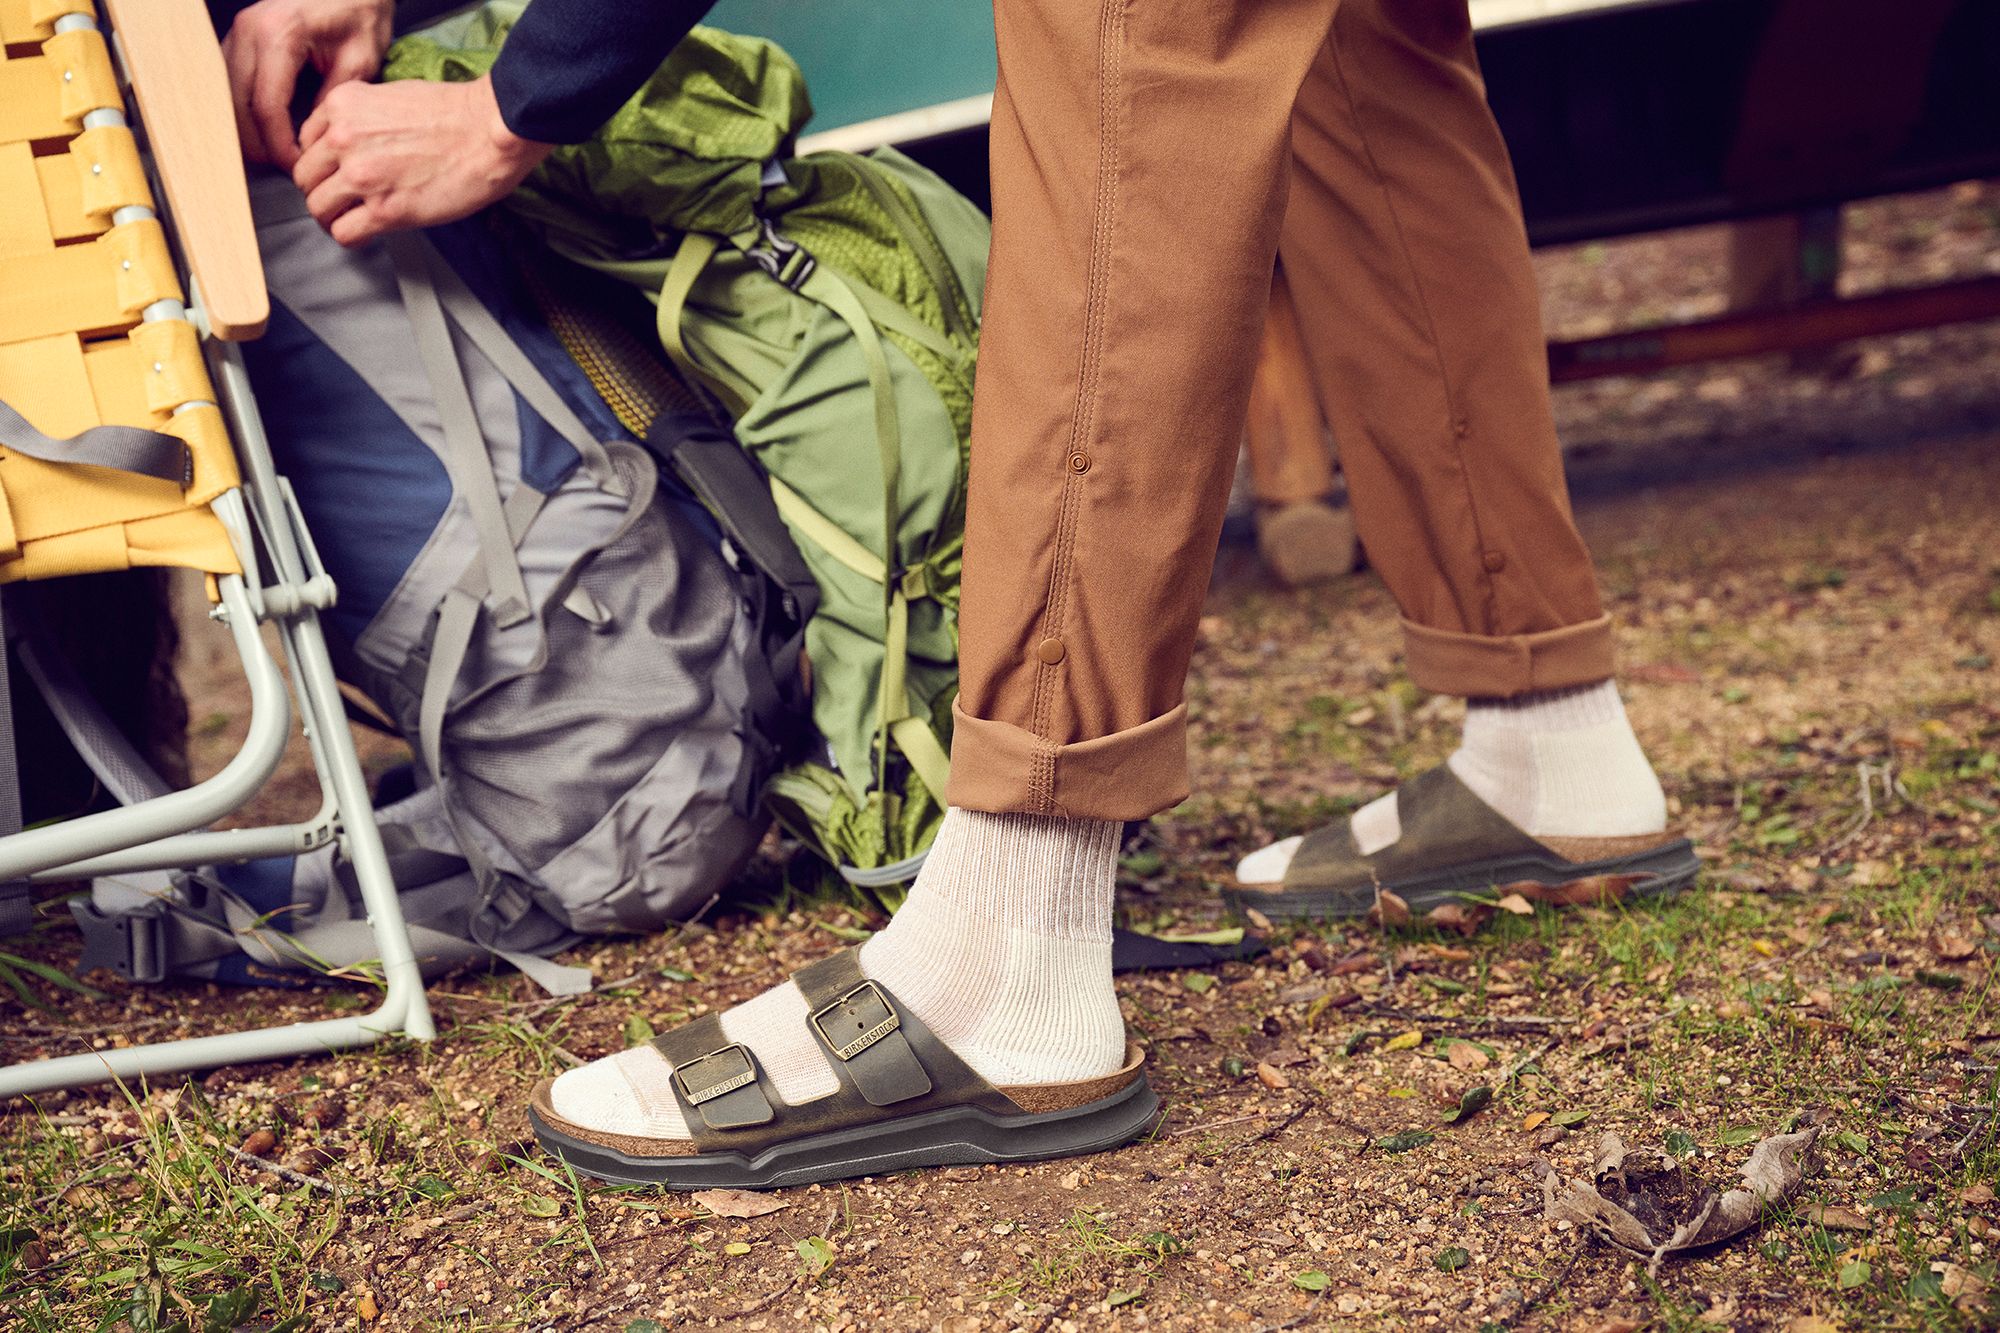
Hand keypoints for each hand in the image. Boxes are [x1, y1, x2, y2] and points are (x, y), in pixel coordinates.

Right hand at [222, 0, 393, 168]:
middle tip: (285, 170)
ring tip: (274, 156)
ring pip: (226, 97)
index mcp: (280, 35)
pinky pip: (229, 83)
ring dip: (246, 131)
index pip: (268, 106)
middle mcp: (249, 32)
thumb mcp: (359, 60)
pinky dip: (242, 111)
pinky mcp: (237, 38)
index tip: (297, 167)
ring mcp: (237, 32)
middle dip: (258, 144)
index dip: (279, 145)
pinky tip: (263, 131)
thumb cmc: (360, 14)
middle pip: (237, 105)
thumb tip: (309, 143)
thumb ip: (331, 102)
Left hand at [293, 75, 553, 246]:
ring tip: (354, 218)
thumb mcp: (391, 95)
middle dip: (324, 190)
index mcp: (343, 105)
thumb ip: (362, 117)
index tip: (336, 172)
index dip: (323, 161)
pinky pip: (344, 234)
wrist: (491, 130)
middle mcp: (343, 138)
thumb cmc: (457, 114)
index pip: (307, 142)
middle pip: (306, 177)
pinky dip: (352, 237)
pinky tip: (367, 232)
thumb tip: (354, 142)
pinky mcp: (385, 210)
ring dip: (335, 217)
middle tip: (344, 198)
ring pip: (318, 208)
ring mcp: (362, 176)